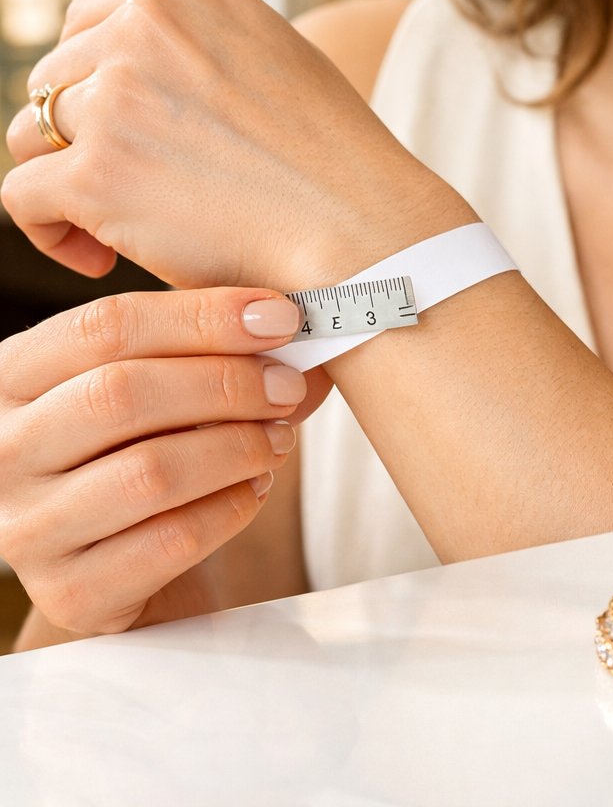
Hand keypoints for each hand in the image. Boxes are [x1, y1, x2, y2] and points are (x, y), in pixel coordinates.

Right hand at [0, 287, 325, 635]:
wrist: (126, 570)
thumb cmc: (144, 452)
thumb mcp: (156, 390)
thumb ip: (201, 349)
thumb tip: (279, 320)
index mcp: (13, 376)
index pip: (105, 326)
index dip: (203, 317)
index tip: (279, 317)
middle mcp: (1, 451)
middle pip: (122, 394)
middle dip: (226, 383)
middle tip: (287, 386)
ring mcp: (28, 528)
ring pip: (151, 471)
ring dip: (238, 447)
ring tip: (278, 439)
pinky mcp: (72, 593)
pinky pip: (173, 539)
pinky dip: (234, 505)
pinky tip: (258, 487)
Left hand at [2, 0, 472, 289]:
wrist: (364, 230)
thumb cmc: (336, 163)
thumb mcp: (275, 58)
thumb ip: (203, 44)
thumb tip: (141, 68)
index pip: (90, 20)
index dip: (99, 83)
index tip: (129, 133)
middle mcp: (143, 22)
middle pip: (57, 78)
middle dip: (85, 136)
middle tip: (133, 191)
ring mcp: (116, 95)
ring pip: (31, 133)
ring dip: (64, 178)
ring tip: (112, 227)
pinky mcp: (97, 173)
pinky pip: (24, 197)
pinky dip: (49, 231)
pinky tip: (97, 256)